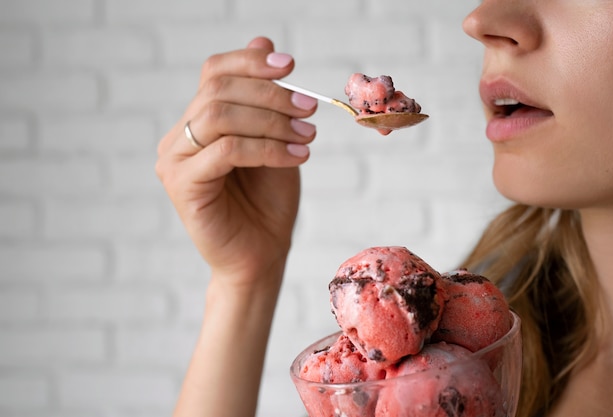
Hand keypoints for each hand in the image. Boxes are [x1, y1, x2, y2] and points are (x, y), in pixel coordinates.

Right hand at [155, 37, 317, 286]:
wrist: (261, 254)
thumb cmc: (267, 200)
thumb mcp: (275, 139)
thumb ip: (266, 97)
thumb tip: (265, 41)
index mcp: (197, 122)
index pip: (214, 72)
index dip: (250, 62)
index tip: (290, 66)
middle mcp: (178, 137)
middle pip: (217, 91)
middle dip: (270, 95)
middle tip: (309, 108)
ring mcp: (174, 161)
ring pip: (221, 117)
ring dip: (272, 121)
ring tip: (307, 135)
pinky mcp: (182, 185)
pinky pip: (227, 150)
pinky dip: (268, 148)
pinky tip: (298, 156)